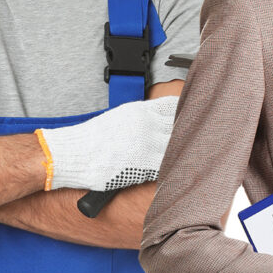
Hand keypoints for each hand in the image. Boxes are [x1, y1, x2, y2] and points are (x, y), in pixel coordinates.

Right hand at [36, 96, 179, 191]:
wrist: (73, 154)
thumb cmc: (92, 139)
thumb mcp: (119, 118)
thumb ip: (142, 118)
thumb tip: (159, 124)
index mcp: (140, 111)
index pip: (174, 106)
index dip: (186, 111)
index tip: (193, 117)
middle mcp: (146, 124)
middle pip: (180, 125)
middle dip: (190, 131)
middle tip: (199, 137)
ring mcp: (147, 144)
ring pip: (178, 145)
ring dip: (184, 149)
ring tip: (191, 154)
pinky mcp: (145, 164)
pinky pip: (168, 164)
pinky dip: (174, 165)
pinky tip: (177, 167)